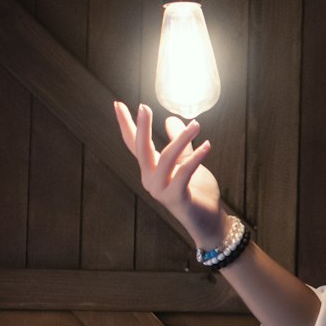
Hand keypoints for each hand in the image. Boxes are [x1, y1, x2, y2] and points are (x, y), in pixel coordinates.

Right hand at [114, 101, 225, 249]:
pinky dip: (196, 158)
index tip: (117, 103)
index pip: (134, 144)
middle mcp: (151, 179)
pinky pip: (184, 173)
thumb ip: (181, 144)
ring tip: (196, 125)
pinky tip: (208, 146)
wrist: (209, 222)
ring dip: (181, 139)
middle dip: (142, 128)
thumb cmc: (198, 192)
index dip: (126, 124)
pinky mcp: (176, 198)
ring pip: (165, 158)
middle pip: (141, 149)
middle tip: (144, 107)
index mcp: (151, 169)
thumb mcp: (188, 162)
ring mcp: (161, 190)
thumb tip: (171, 119)